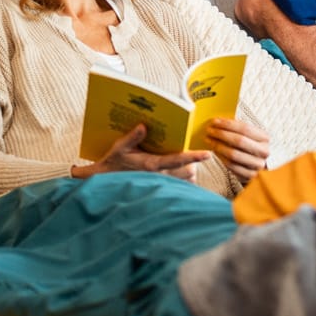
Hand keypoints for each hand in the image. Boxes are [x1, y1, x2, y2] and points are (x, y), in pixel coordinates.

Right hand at [73, 123, 210, 183]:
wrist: (107, 181)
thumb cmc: (114, 163)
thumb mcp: (120, 147)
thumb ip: (132, 137)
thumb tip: (144, 126)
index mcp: (152, 164)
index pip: (178, 160)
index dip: (194, 156)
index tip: (207, 154)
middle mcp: (160, 176)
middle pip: (189, 171)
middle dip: (193, 163)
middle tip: (191, 155)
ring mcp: (161, 184)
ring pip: (187, 180)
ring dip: (189, 172)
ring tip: (185, 165)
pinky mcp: (161, 189)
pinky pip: (181, 188)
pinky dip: (184, 182)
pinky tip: (178, 175)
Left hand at [202, 117, 271, 185]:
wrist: (257, 166)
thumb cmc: (251, 147)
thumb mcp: (250, 136)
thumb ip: (237, 129)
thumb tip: (218, 121)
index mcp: (265, 138)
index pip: (245, 128)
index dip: (228, 124)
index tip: (215, 121)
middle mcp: (263, 151)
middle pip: (239, 141)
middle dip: (221, 134)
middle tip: (209, 130)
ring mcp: (257, 165)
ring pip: (233, 154)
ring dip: (218, 146)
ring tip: (208, 140)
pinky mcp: (249, 175)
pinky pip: (231, 165)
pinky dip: (220, 157)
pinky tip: (214, 151)